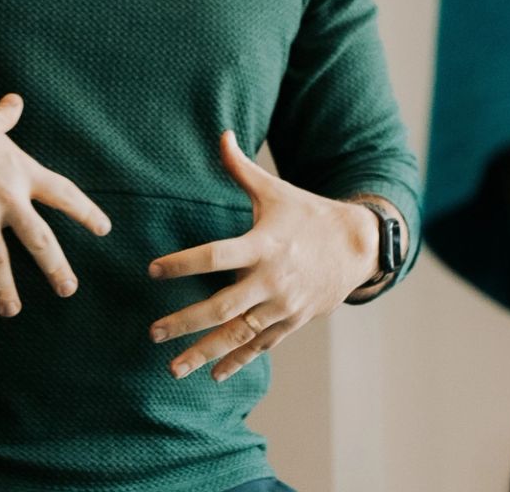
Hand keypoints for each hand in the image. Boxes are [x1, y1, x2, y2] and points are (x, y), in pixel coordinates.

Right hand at [0, 90, 110, 315]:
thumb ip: (4, 117)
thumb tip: (14, 100)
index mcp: (21, 171)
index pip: (64, 194)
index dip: (86, 212)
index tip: (105, 230)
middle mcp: (6, 196)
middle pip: (39, 240)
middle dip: (55, 268)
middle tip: (68, 290)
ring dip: (5, 290)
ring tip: (11, 311)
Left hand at [147, 131, 376, 381]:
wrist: (358, 246)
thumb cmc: (308, 214)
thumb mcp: (276, 190)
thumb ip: (241, 168)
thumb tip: (222, 134)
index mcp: (264, 244)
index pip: (216, 256)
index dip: (183, 263)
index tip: (152, 270)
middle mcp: (272, 279)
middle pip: (222, 307)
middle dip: (184, 322)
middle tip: (152, 333)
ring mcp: (283, 305)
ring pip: (238, 334)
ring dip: (204, 352)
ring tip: (172, 368)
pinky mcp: (292, 321)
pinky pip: (260, 346)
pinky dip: (237, 361)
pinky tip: (213, 374)